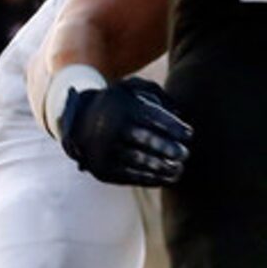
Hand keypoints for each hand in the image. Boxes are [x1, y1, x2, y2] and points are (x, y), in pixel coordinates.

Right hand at [47, 69, 191, 186]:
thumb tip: (178, 111)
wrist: (77, 121)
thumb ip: (157, 93)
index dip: (174, 128)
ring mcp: (106, 151)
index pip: (154, 118)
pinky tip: (164, 179)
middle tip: (185, 154)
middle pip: (147, 141)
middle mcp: (112, 129)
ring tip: (179, 169)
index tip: (189, 135)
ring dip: (163, 168)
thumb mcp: (131, 88)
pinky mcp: (103, 169)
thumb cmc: (116, 104)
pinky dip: (150, 179)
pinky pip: (130, 176)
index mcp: (123, 107)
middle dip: (169, 149)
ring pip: (139, 161)